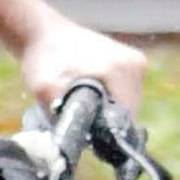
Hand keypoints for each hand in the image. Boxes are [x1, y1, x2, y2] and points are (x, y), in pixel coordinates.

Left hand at [18, 22, 149, 121]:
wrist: (43, 33)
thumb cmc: (43, 61)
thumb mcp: (45, 91)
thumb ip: (63, 117)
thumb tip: (73, 146)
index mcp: (121, 70)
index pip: (125, 120)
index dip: (105, 134)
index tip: (83, 131)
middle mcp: (135, 65)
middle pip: (129, 114)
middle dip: (105, 122)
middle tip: (77, 115)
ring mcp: (136, 62)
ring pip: (128, 105)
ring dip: (107, 111)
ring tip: (81, 101)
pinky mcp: (132, 62)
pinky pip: (126, 93)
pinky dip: (110, 98)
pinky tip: (90, 92)